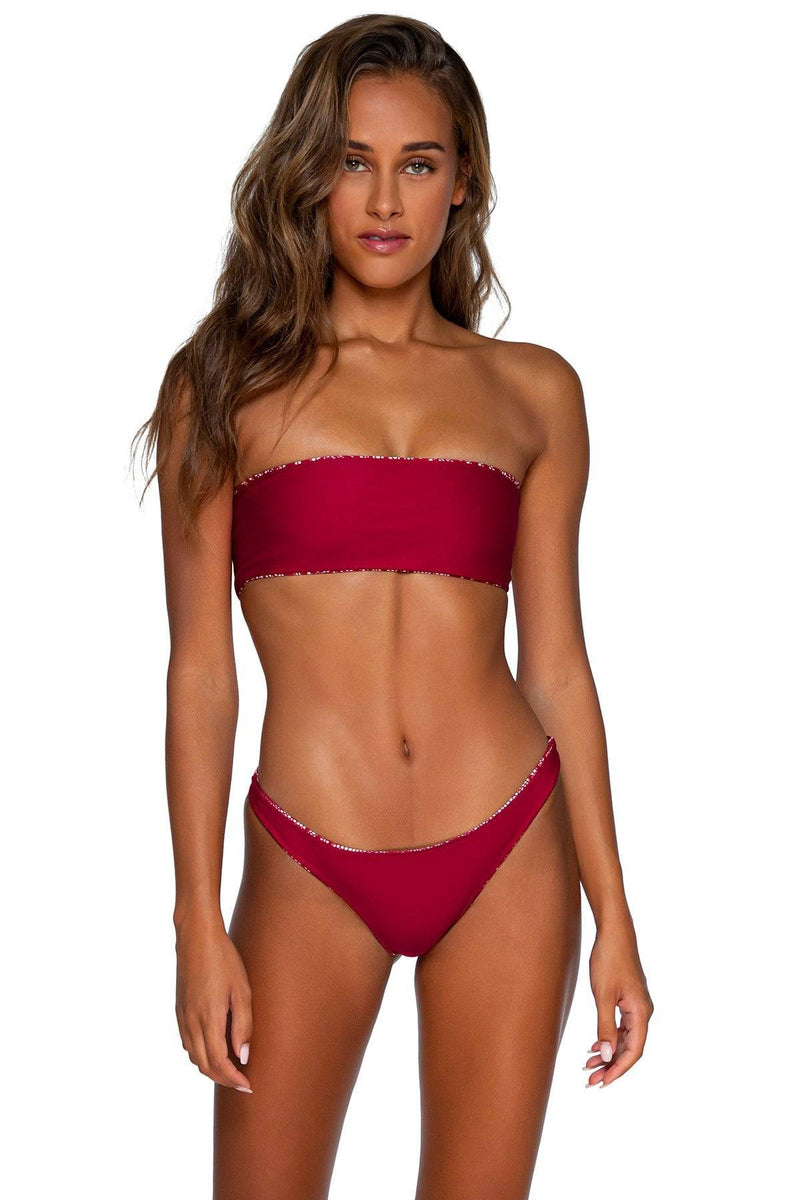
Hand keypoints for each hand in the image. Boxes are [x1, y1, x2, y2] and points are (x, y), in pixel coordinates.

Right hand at [174, 912, 253, 1091]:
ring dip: (210, 1069)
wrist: (196, 936)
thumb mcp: (242, 990)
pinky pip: (187, 1043)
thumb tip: (243, 1056)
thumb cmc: (224, 959)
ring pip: (193, 1056)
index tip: (248, 1085)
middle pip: (204, 1065)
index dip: (234, 1079)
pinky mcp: (179, 1010)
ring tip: (230, 1070)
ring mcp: (182, 1016)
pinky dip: (199, 1054)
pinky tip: (212, 1049)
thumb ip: (243, 1025)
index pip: (220, 1063)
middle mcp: (192, 1022)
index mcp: (209, 1018)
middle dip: (223, 1079)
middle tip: (241, 1082)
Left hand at [584, 922, 653, 1088]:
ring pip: (625, 1038)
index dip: (619, 1069)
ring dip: (609, 1053)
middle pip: (630, 1048)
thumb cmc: (609, 960)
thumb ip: (605, 1027)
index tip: (603, 1082)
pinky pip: (622, 1027)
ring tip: (589, 1066)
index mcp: (642, 1012)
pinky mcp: (628, 999)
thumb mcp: (603, 995)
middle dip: (611, 1066)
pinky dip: (609, 1038)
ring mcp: (636, 1005)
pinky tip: (595, 1047)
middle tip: (590, 1080)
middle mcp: (643, 1012)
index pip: (634, 1051)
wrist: (614, 932)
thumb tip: (608, 1057)